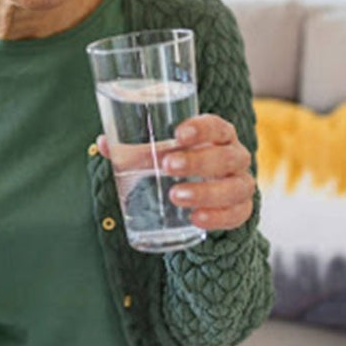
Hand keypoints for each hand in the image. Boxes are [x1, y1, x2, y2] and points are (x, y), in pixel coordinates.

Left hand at [98, 114, 254, 231]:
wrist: (205, 195)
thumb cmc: (181, 162)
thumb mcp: (160, 153)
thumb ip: (133, 148)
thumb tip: (104, 143)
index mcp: (218, 135)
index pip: (218, 126)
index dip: (202, 128)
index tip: (179, 133)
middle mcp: (235, 157)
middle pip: (226, 156)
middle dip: (197, 161)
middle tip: (167, 166)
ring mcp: (240, 184)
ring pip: (234, 187)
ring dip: (205, 191)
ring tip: (176, 195)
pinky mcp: (241, 210)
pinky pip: (236, 215)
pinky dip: (217, 218)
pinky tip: (196, 218)